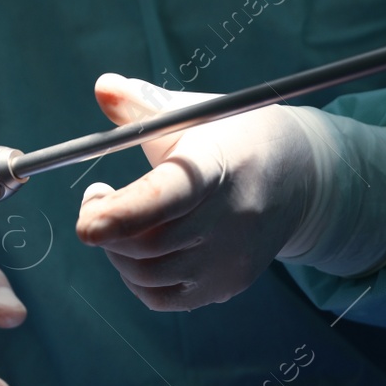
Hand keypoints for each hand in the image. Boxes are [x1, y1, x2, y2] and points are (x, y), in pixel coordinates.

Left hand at [76, 73, 323, 310]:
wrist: (299, 179)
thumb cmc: (234, 139)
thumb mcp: (194, 113)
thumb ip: (143, 105)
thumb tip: (103, 88)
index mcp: (218, 166)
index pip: (170, 195)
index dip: (124, 214)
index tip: (86, 222)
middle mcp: (230, 219)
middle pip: (151, 243)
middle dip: (105, 228)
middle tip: (93, 201)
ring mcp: (230, 258)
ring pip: (149, 275)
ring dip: (116, 252)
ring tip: (116, 222)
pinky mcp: (227, 284)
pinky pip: (163, 298)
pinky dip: (136, 279)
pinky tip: (135, 251)